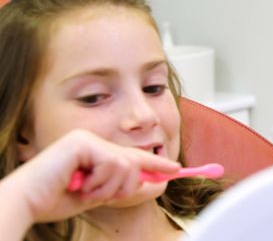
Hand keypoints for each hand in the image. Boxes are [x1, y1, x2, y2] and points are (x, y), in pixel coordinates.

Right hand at [3, 130, 180, 223]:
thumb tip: (156, 185)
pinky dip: (98, 183)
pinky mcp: (83, 142)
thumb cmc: (54, 199)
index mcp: (96, 150)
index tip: (176, 169)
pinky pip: (112, 164)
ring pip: (126, 167)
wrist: (26, 202)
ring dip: (106, 188)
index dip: (156, 163)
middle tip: (93, 193)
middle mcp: (94, 140)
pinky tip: (77, 183)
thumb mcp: (97, 195)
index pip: (132, 156)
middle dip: (122, 186)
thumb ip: (123, 188)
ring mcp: (88, 138)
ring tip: (82, 189)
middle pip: (133, 163)